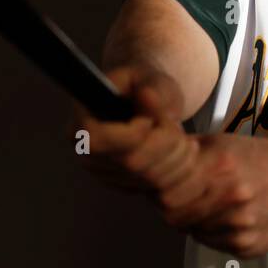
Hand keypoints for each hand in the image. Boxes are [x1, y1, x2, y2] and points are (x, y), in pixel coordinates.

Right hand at [75, 64, 199, 194]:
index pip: (98, 140)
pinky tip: (182, 153)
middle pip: (130, 163)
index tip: (149, 120)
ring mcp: (105, 174)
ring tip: (185, 138)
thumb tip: (147, 96)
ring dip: (178, 158)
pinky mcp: (125, 187)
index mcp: (82, 121)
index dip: (132, 133)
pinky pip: (157, 190)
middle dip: (165, 144)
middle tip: (176, 127)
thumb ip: (151, 87)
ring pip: (149, 179)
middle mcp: (87, 153)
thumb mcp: (150, 77)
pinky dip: (179, 172)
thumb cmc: (144, 84)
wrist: (146, 101)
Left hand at [159, 125, 267, 258]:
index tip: (160, 183)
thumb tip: (143, 157)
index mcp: (220, 169)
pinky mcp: (249, 247)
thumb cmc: (249, 154)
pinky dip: (209, 231)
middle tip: (180, 194)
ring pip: (193, 231)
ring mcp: (242, 228)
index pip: (165, 194)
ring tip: (203, 202)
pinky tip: (220, 215)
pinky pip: (212, 243)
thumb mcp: (214, 143)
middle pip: (176, 215)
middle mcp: (232, 201)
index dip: (158, 190)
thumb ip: (180, 153)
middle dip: (171, 205)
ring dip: (190, 218)